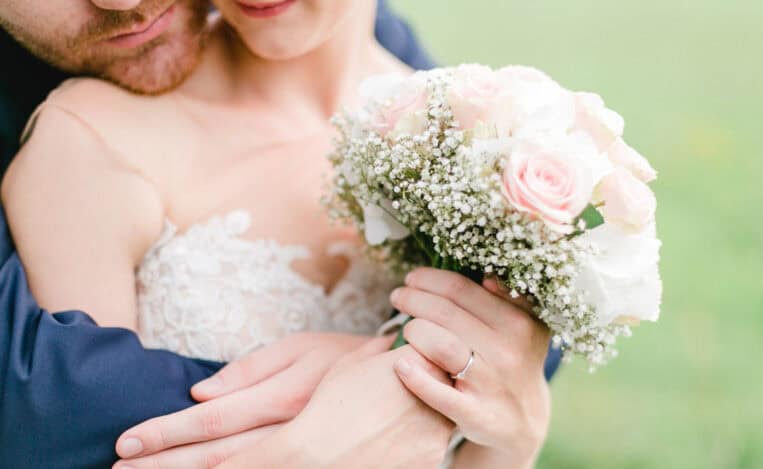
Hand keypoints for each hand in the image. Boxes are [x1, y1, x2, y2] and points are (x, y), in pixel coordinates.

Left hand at [113, 332, 372, 467]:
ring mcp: (305, 463)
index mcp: (285, 402)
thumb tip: (202, 394)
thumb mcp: (304, 348)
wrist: (414, 391)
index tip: (126, 442)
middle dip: (164, 466)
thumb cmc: (357, 361)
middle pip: (215, 460)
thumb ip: (251, 371)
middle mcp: (291, 439)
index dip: (166, 434)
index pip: (212, 425)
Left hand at [389, 267, 551, 465]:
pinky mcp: (476, 414)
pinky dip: (416, 378)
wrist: (522, 419)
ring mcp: (491, 383)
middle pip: (444, 313)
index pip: (460, 288)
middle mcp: (507, 350)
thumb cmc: (514, 359)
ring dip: (414, 331)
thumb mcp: (527, 325)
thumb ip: (510, 297)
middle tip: (398, 297)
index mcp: (517, 321)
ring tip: (405, 329)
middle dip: (412, 299)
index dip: (429, 279)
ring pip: (440, 346)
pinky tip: (400, 365)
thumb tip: (487, 278)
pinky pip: (440, 394)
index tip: (412, 278)